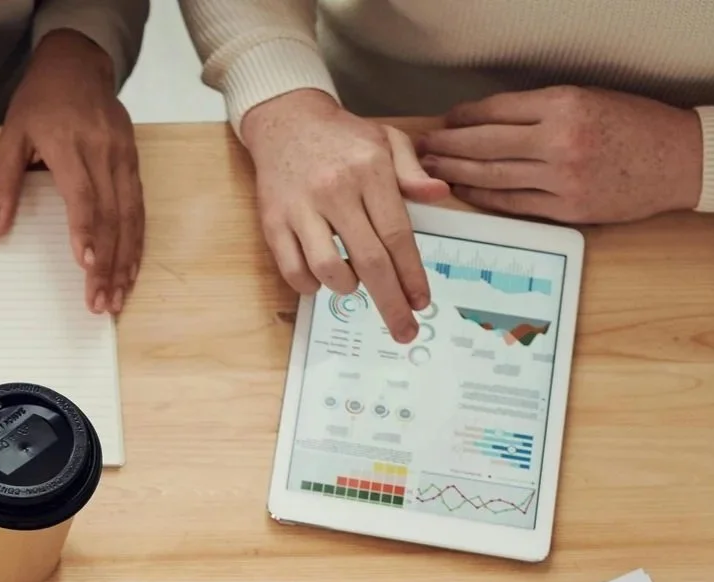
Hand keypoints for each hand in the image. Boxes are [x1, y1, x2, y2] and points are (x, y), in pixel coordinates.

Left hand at [0, 29, 142, 314]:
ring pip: (130, 217)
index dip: (86, 232)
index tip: (87, 265)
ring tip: (118, 297)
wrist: (77, 64)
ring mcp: (123, 157)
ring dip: (126, 261)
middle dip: (107, 264)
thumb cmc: (40, 102)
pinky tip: (132, 270)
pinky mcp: (134, 162)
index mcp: (68, 144)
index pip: (83, 195)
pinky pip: (139, 208)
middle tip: (101, 302)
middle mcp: (102, 152)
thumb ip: (4, 182)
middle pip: (111, 216)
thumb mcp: (11, 135)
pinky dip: (137, 243)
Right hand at [241, 89, 450, 341]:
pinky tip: (321, 279)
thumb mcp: (385, 140)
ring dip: (347, 288)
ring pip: (330, 269)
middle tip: (404, 330)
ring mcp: (302, 208)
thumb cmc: (341, 137)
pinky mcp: (274, 222)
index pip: (397, 234)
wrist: (285, 119)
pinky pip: (293, 270)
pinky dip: (310, 286)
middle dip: (390, 302)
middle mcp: (337, 190)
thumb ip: (412, 172)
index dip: (412, 275)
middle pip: (370, 261)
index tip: (421, 303)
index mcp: (370, 170)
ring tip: (353, 283)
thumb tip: (439, 196)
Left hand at [417, 86, 702, 223]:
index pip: (498, 111)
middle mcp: (560, 141)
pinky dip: (484, 198)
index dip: (465, 117)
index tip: (446, 121)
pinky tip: (465, 192)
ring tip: (433, 170)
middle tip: (422, 148)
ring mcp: (561, 179)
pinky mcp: (566, 210)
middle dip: (449, 146)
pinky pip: (512, 204)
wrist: (680, 160)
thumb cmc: (638, 126)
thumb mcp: (591, 99)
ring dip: (457, 174)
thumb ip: (544, 110)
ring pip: (493, 177)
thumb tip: (493, 120)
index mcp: (566, 105)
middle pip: (486, 145)